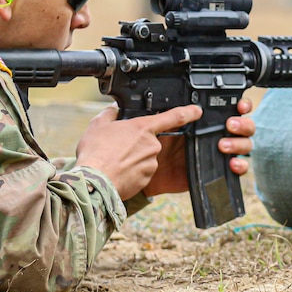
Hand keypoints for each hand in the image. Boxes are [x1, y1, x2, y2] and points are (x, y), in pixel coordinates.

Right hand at [75, 103, 201, 200]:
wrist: (94, 182)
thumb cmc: (96, 153)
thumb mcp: (99, 125)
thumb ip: (111, 113)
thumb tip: (114, 109)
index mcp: (143, 128)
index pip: (173, 117)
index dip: (188, 112)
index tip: (197, 111)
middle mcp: (152, 146)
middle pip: (150, 141)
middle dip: (137, 144)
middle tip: (118, 147)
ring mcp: (151, 164)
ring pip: (145, 158)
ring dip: (133, 159)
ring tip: (114, 161)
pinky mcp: (147, 179)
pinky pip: (141, 172)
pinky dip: (131, 172)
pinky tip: (117, 172)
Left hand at [143, 98, 255, 196]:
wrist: (152, 171)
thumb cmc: (159, 145)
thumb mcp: (164, 126)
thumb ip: (176, 115)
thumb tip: (194, 109)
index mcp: (208, 120)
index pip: (233, 108)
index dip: (242, 105)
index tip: (240, 106)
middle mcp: (219, 134)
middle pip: (245, 126)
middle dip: (243, 124)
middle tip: (230, 125)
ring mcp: (222, 152)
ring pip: (245, 145)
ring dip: (239, 144)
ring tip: (224, 146)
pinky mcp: (221, 170)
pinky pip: (239, 168)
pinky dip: (241, 166)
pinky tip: (232, 164)